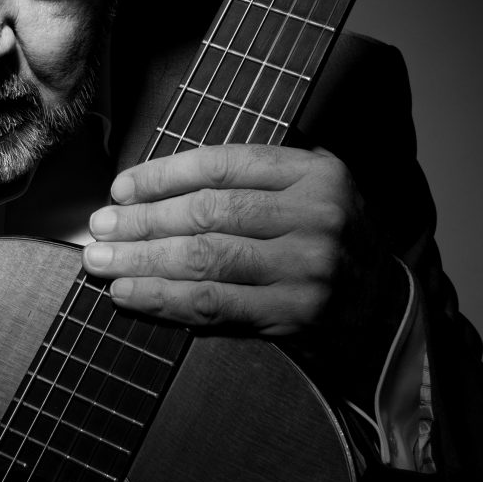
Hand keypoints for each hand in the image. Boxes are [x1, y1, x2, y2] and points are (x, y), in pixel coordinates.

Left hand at [81, 144, 381, 337]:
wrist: (383, 307)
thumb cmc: (327, 239)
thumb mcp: (311, 189)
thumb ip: (254, 177)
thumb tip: (155, 183)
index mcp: (317, 173)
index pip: (224, 165)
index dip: (164, 174)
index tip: (120, 188)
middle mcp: (318, 217)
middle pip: (209, 213)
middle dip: (143, 220)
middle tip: (99, 226)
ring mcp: (308, 269)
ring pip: (205, 260)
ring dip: (142, 260)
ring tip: (101, 260)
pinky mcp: (294, 316)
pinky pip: (213, 305)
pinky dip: (163, 299)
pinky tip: (130, 292)